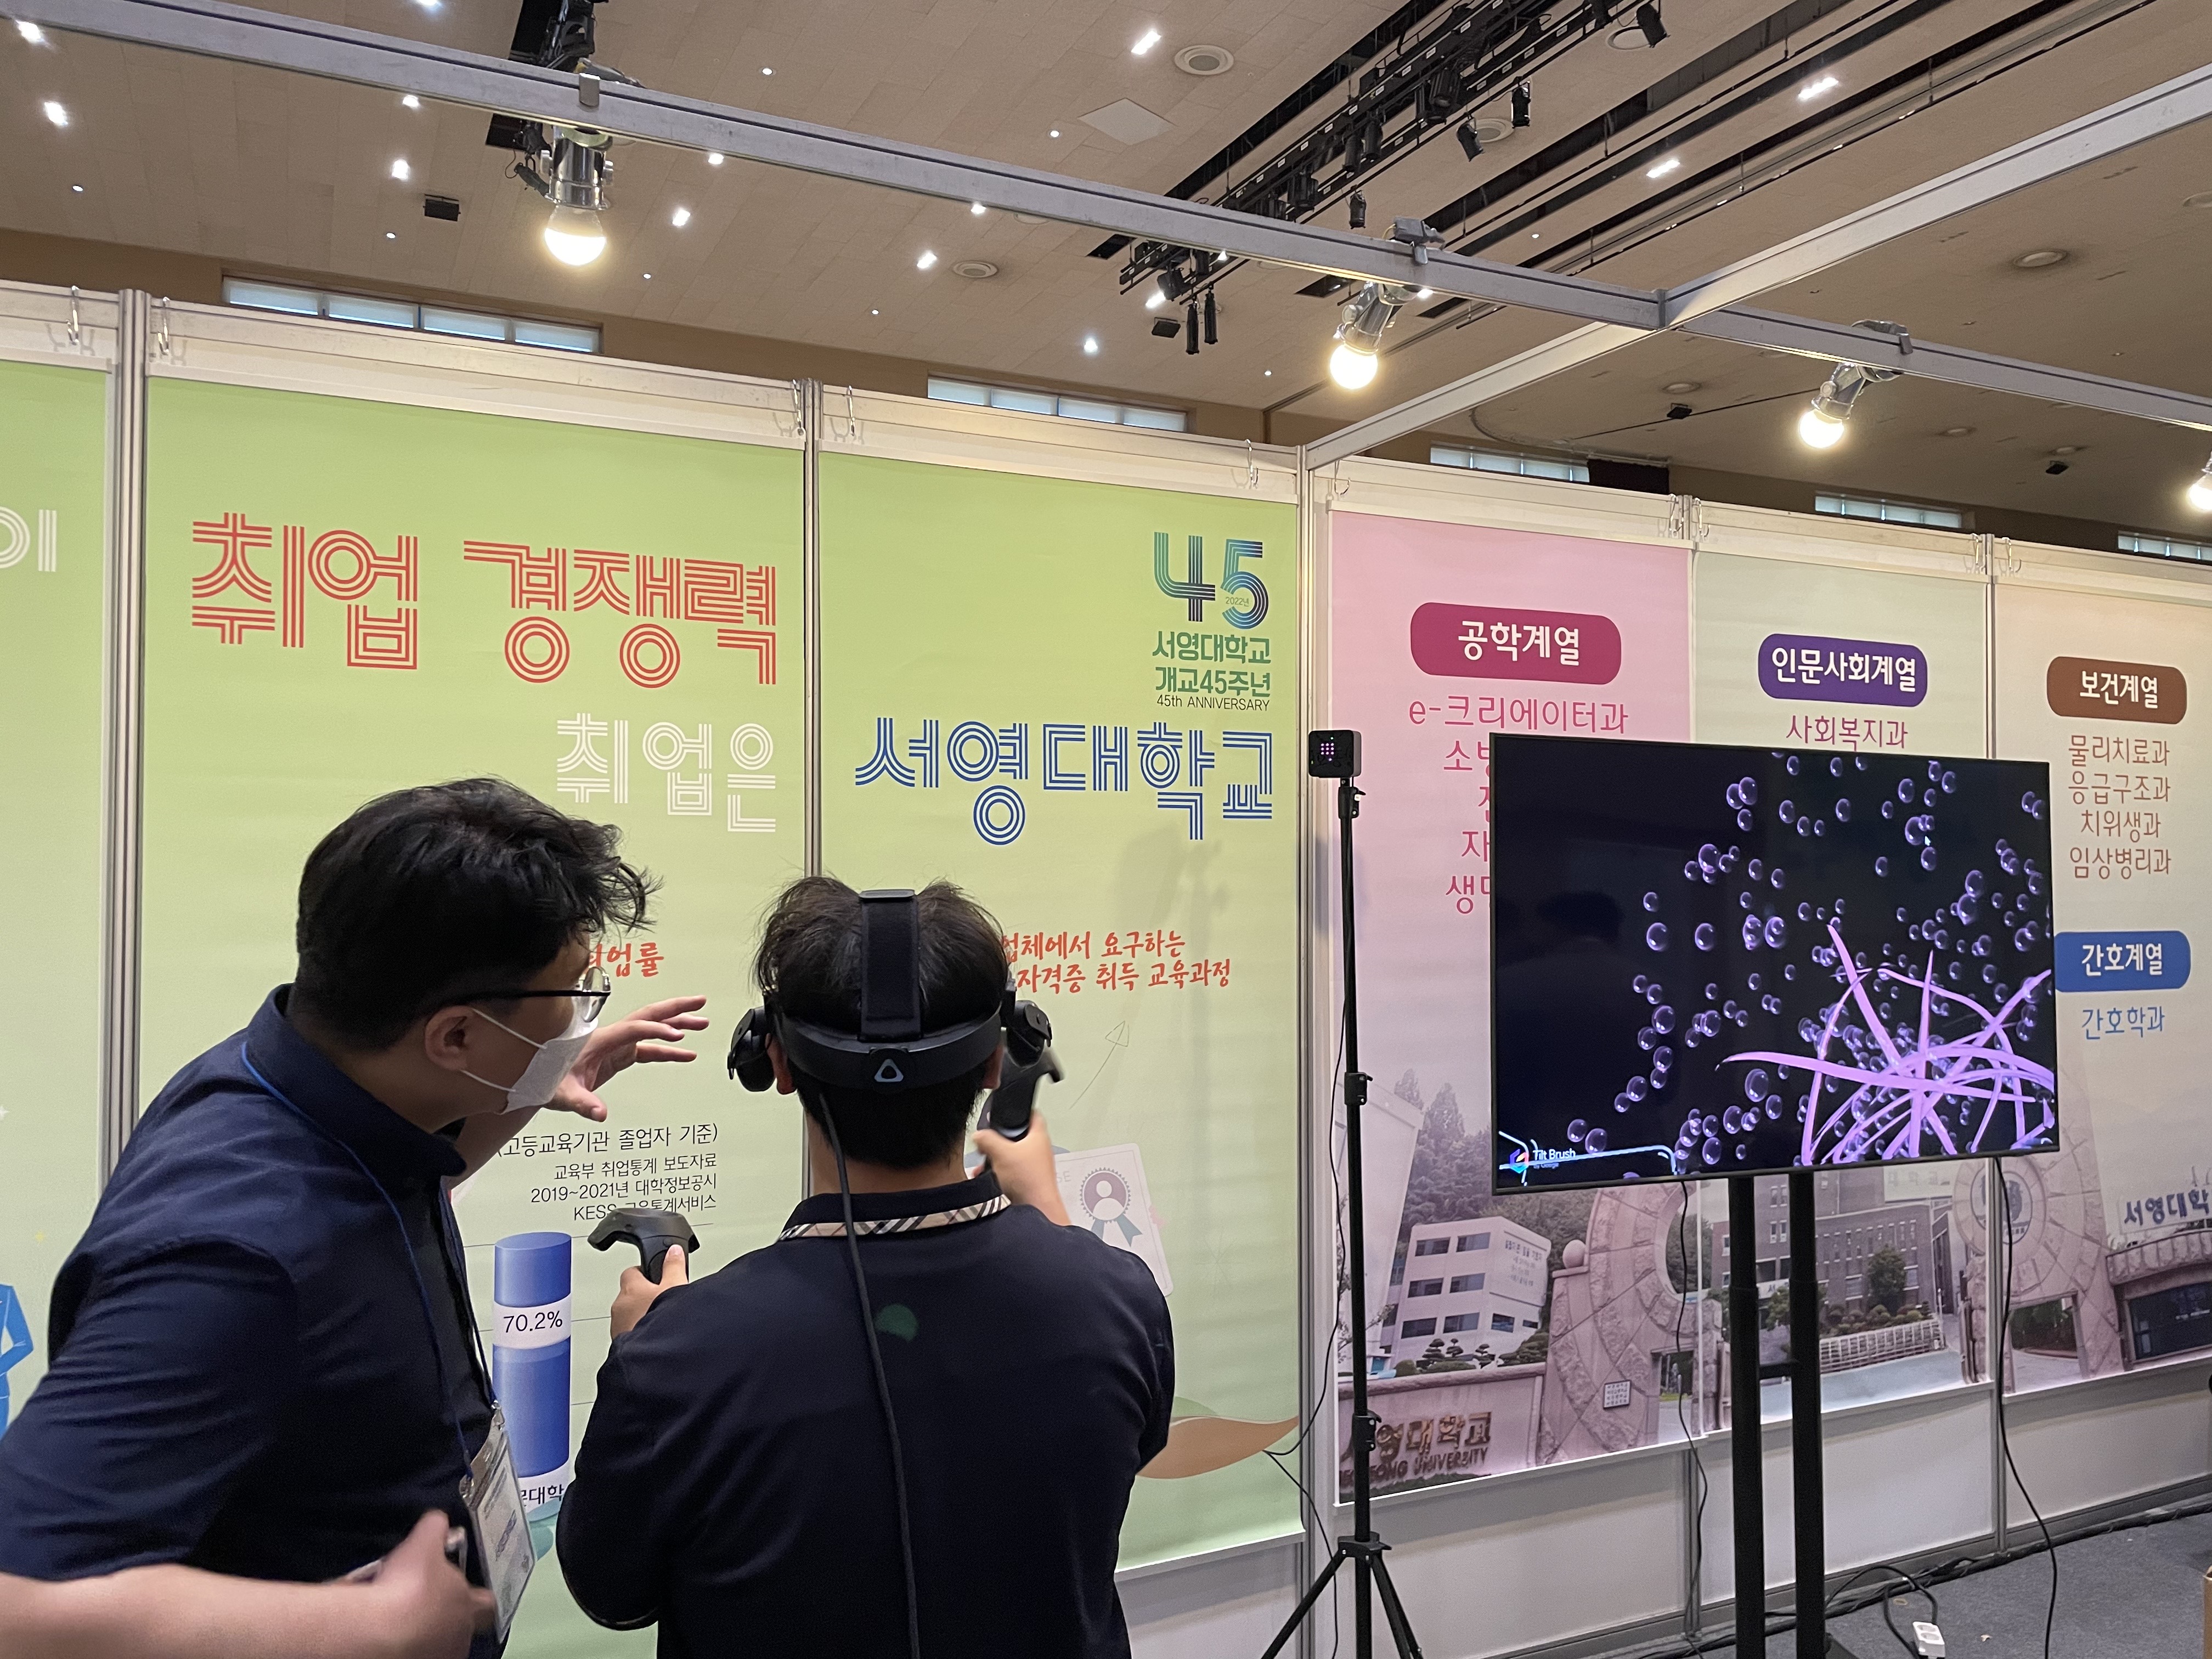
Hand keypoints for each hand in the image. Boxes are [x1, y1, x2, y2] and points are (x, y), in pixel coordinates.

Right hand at [367, 1511, 492, 1658]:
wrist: (382, 1630)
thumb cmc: (409, 1586)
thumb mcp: (422, 1544)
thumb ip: (434, 1529)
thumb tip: (438, 1519)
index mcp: (468, 1603)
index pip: (486, 1602)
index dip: (474, 1594)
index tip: (459, 1589)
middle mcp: (460, 1634)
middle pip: (463, 1625)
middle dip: (449, 1616)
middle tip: (427, 1608)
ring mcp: (441, 1655)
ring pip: (440, 1643)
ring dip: (427, 1632)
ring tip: (403, 1621)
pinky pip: (419, 1653)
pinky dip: (410, 1646)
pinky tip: (393, 1636)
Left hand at [547, 995, 709, 1121]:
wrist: (539, 1079)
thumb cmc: (548, 1080)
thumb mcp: (565, 1094)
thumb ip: (583, 1103)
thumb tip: (599, 1113)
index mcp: (601, 1040)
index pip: (635, 1028)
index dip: (657, 1030)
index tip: (677, 1035)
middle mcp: (612, 1037)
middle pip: (649, 1015)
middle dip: (675, 1007)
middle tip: (699, 1003)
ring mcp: (617, 1045)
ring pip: (652, 1027)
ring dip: (676, 1023)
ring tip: (701, 1022)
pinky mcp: (620, 1055)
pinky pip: (650, 1048)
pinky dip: (669, 1048)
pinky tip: (686, 1053)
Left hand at [610, 1244, 687, 1338]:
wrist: (653, 1355)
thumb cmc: (661, 1320)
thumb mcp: (676, 1287)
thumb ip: (674, 1266)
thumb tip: (673, 1251)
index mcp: (631, 1288)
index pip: (632, 1272)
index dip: (644, 1273)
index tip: (655, 1278)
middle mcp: (619, 1306)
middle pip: (630, 1294)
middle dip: (643, 1297)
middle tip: (661, 1303)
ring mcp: (617, 1325)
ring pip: (628, 1314)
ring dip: (639, 1316)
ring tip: (660, 1322)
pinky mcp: (619, 1342)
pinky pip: (628, 1332)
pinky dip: (638, 1332)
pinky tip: (654, 1337)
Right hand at [975, 1111, 1069, 1224]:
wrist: (1036, 1210)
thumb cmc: (1029, 1180)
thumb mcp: (1002, 1153)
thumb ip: (987, 1140)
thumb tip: (979, 1135)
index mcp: (1039, 1136)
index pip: (1033, 1114)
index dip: (1021, 1109)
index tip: (1010, 1109)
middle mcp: (1038, 1150)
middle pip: (1017, 1136)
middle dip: (999, 1139)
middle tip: (988, 1140)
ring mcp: (1033, 1166)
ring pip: (1011, 1155)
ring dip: (995, 1159)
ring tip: (983, 1163)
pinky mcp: (1026, 1180)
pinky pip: (1009, 1172)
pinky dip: (997, 1173)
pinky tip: (987, 1178)